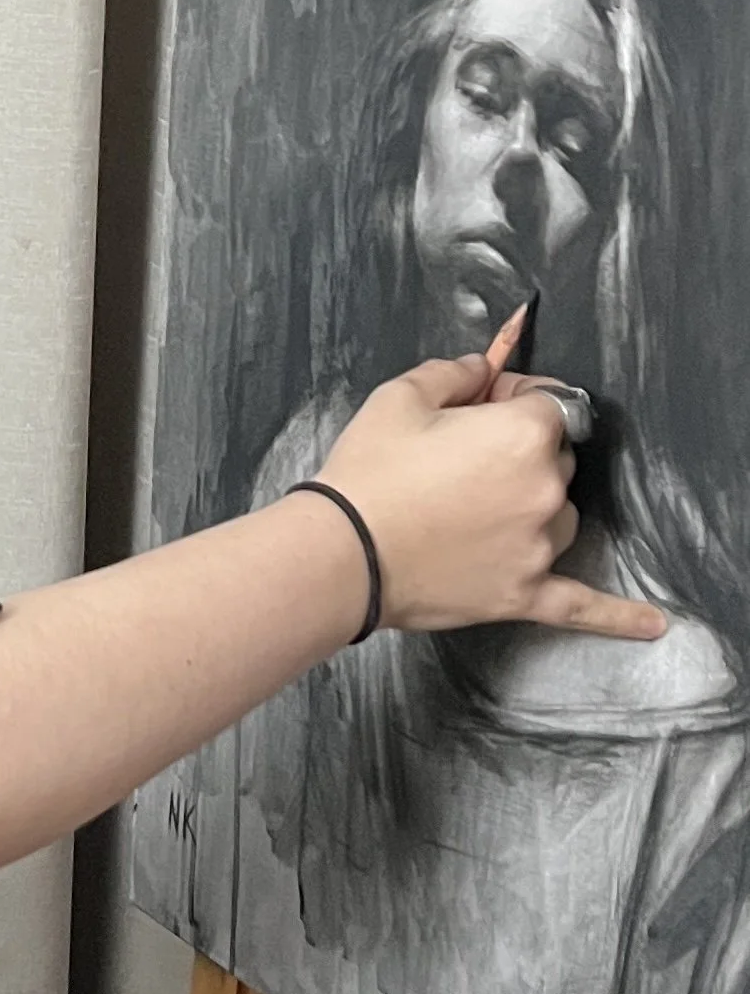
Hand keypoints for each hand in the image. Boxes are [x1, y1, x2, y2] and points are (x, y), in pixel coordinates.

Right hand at [315, 352, 664, 639]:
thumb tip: (486, 369)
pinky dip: (618, 616)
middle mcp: (545, 489)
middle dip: (520, 452)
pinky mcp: (524, 594)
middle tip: (460, 458)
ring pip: (559, 516)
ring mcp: (540, 546)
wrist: (340, 553)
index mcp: (525, 434)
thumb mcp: (401, 396)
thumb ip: (455, 371)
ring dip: (533, 506)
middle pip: (557, 460)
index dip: (514, 399)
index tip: (481, 403)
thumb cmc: (369, 472)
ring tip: (473, 510)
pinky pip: (581, 604)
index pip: (550, 401)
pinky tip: (652, 624)